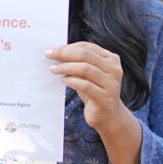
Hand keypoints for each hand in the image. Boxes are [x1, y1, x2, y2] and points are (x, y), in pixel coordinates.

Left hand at [46, 41, 141, 163]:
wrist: (109, 116)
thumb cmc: (95, 92)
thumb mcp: (89, 75)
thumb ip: (79, 63)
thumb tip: (57, 53)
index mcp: (111, 59)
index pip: (87, 47)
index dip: (68, 46)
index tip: (53, 49)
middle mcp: (114, 69)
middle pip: (85, 55)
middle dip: (64, 53)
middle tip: (48, 55)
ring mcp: (111, 84)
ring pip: (85, 69)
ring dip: (65, 67)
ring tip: (53, 69)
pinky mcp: (105, 98)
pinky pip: (85, 85)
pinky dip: (72, 81)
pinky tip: (63, 80)